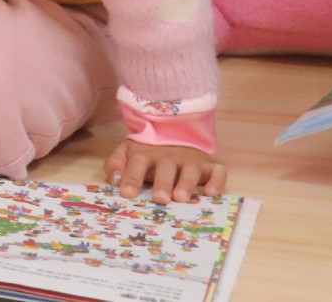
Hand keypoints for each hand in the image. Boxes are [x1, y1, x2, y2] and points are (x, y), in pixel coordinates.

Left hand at [104, 139, 226, 203]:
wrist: (173, 132)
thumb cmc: (147, 152)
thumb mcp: (126, 154)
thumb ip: (116, 165)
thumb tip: (114, 180)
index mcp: (146, 154)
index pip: (137, 164)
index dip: (131, 178)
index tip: (127, 193)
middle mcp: (168, 157)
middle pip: (165, 168)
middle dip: (162, 183)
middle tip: (160, 199)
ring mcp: (190, 160)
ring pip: (190, 170)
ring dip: (186, 183)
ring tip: (182, 197)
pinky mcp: (208, 165)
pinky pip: (217, 171)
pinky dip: (217, 181)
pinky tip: (212, 193)